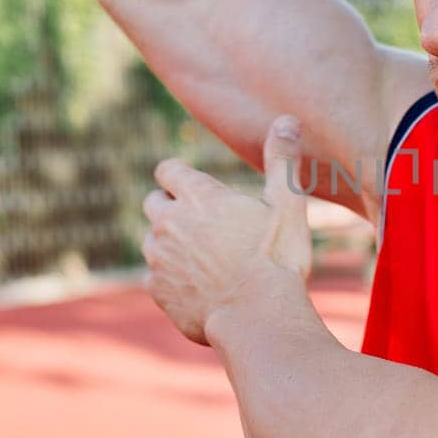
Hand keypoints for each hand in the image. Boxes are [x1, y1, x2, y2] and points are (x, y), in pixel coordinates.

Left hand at [141, 116, 311, 343]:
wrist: (258, 318)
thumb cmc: (276, 260)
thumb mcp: (287, 206)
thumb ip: (282, 161)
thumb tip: (287, 119)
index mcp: (198, 196)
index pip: (167, 170)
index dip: (179, 176)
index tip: (193, 186)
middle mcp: (169, 222)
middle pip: (152, 202)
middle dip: (170, 207)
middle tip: (201, 223)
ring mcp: (159, 258)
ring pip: (150, 240)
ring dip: (168, 243)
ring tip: (202, 258)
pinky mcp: (157, 290)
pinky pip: (154, 277)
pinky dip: (170, 279)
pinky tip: (197, 288)